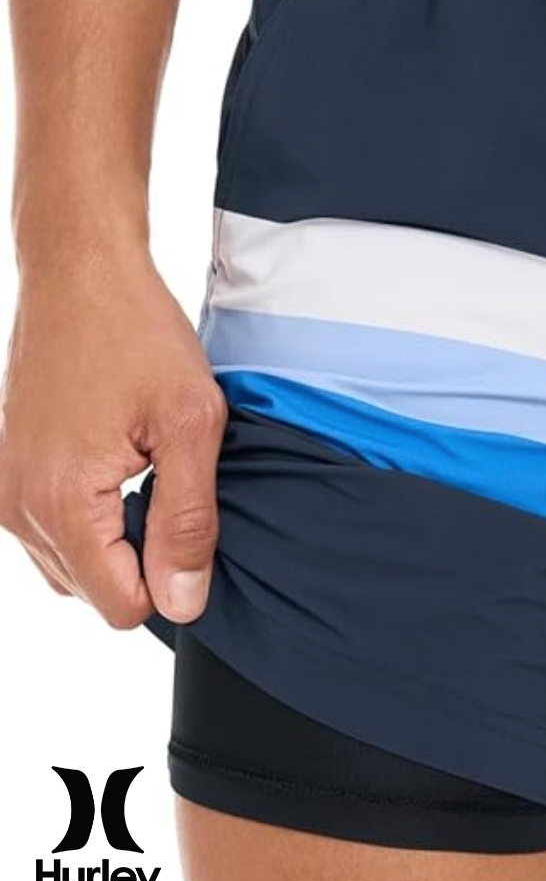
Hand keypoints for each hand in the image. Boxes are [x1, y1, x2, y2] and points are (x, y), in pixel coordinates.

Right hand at [0, 233, 226, 628]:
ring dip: (118, 541)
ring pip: (73, 568)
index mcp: (61, 503)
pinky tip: (124, 470)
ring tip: (147, 474)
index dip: (169, 581)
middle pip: (94, 592)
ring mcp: (5, 491)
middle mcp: (17, 508)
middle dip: (144, 560)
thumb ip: (187, 522)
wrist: (80, 274)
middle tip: (171, 487)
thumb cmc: (139, 336)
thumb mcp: (191, 426)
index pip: (120, 606)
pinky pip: (54, 534)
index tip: (192, 526)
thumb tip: (182, 602)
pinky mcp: (7, 473)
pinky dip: (94, 521)